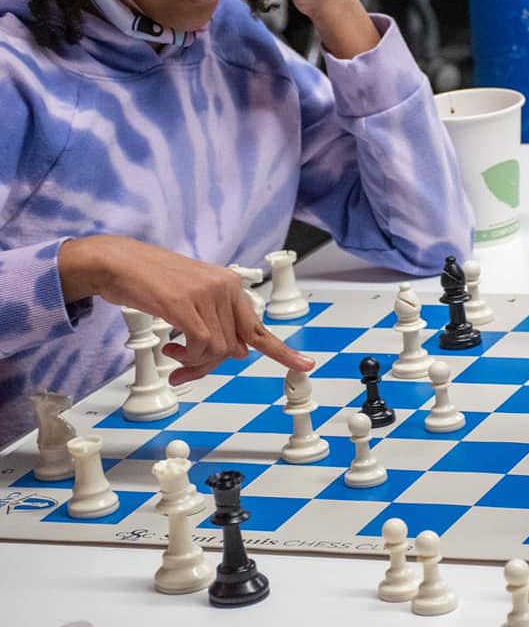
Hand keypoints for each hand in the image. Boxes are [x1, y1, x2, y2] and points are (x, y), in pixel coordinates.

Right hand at [58, 236, 314, 385]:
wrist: (120, 261)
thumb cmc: (151, 282)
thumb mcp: (193, 298)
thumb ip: (217, 322)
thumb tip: (237, 353)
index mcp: (230, 285)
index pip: (258, 326)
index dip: (283, 351)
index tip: (307, 365)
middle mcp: (225, 287)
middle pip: (234, 347)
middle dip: (210, 365)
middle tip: (184, 370)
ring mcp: (207, 294)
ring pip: (218, 350)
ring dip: (194, 363)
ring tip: (173, 355)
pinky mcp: (185, 303)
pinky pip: (201, 345)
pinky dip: (187, 357)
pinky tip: (170, 350)